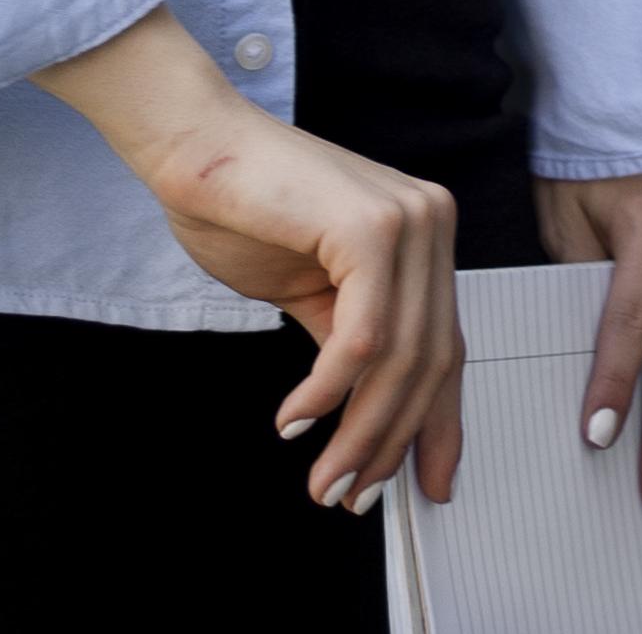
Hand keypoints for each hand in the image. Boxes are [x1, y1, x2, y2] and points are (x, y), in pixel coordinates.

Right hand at [38, 7, 464, 515]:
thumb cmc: (241, 208)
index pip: (448, 345)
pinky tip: (295, 421)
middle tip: (353, 496)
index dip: (439, 423)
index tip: (428, 484)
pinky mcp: (372, 227)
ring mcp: (409, 221)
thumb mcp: (310, 290)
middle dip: (392, 442)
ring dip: (358, 433)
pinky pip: (362, 338)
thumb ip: (349, 339)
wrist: (193, 146)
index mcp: (425, 237)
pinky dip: (328, 392)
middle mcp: (432, 224)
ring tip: (323, 479)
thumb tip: (363, 413)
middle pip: (432, 361)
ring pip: (401, 358)